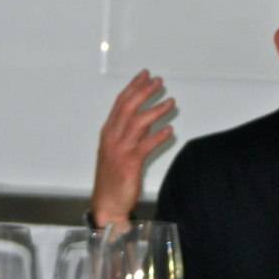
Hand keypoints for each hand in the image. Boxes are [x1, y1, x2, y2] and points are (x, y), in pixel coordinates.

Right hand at [90, 69, 175, 226]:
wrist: (107, 203)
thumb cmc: (113, 176)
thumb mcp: (117, 149)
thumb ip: (130, 132)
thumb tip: (148, 116)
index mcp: (108, 132)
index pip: (120, 103)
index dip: (133, 87)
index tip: (144, 75)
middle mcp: (112, 138)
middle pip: (128, 108)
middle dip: (144, 92)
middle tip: (158, 81)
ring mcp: (120, 150)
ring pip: (138, 123)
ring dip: (156, 110)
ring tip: (170, 102)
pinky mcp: (130, 163)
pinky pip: (146, 145)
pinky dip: (158, 136)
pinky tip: (170, 130)